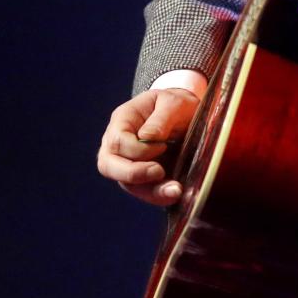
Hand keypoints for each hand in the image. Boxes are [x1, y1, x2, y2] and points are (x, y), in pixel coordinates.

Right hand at [97, 87, 199, 206]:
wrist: (188, 115)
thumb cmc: (176, 105)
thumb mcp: (173, 102)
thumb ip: (161, 118)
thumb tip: (146, 137)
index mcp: (122, 120)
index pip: (117, 141)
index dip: (139, 149)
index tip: (164, 145)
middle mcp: (118, 144)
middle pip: (109, 166)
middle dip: (134, 174)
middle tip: (160, 172)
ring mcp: (128, 162)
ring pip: (127, 184)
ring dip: (151, 191)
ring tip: (176, 190)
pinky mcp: (143, 177)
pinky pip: (144, 191)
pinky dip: (159, 195)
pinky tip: (175, 193)